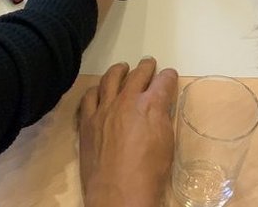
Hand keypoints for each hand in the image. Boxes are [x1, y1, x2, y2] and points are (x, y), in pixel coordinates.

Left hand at [79, 58, 177, 206]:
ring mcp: (104, 109)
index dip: (168, 76)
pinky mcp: (87, 121)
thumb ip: (162, 118)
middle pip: (137, 74)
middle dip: (146, 67)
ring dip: (119, 70)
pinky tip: (98, 90)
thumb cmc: (149, 174)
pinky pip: (89, 97)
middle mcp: (126, 100)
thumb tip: (160, 107)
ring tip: (123, 68)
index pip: (163, 81)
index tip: (169, 75)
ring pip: (110, 79)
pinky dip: (96, 89)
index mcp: (150, 105)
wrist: (118, 196)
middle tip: (149, 64)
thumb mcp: (166, 143)